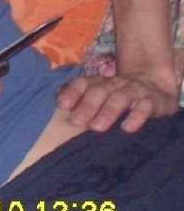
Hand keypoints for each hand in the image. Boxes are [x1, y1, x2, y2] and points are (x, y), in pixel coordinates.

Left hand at [56, 71, 178, 132]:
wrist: (155, 86)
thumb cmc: (118, 95)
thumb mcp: (101, 93)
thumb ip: (81, 98)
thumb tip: (55, 105)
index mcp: (99, 82)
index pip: (83, 83)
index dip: (71, 92)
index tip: (60, 105)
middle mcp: (115, 84)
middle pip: (99, 91)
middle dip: (86, 105)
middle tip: (75, 121)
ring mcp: (134, 91)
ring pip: (119, 98)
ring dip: (107, 112)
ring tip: (97, 127)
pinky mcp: (153, 101)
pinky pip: (145, 108)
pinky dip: (136, 117)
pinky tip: (127, 128)